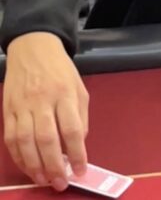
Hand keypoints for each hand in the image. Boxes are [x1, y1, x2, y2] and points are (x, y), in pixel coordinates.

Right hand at [3, 32, 88, 190]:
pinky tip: (28, 166)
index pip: (72, 128)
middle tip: (61, 183)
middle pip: (47, 138)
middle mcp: (43, 100)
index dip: (77, 153)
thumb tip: (77, 144)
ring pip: (26, 141)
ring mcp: (22, 105)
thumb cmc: (60, 70)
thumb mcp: (79, 87)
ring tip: (44, 180)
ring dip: (34, 166)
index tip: (81, 170)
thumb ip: (80, 115)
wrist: (33, 48)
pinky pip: (11, 138)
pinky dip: (19, 156)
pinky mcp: (8, 110)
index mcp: (65, 93)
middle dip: (54, 165)